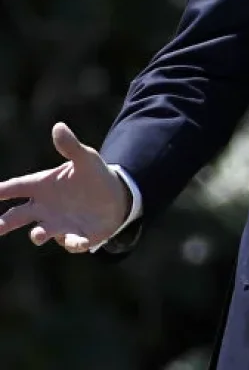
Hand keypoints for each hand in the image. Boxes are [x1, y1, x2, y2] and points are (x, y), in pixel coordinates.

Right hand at [0, 122, 130, 252]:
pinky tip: (79, 242)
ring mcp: (59, 224)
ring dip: (39, 234)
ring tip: (37, 235)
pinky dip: (74, 243)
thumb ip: (70, 146)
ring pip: (42, 232)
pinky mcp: (78, 236)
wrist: (117, 196)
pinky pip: (72, 242)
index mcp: (43, 186)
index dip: (1, 190)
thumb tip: (58, 127)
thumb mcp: (86, 158)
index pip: (16, 186)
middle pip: (18, 216)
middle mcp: (45, 208)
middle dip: (4, 223)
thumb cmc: (93, 175)